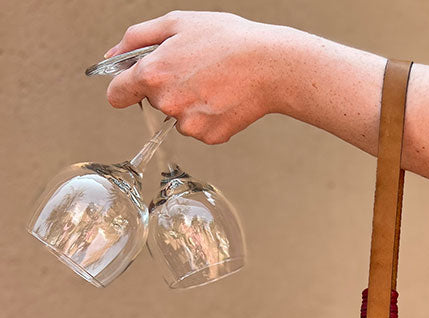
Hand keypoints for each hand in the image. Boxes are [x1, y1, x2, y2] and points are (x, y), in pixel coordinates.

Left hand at [105, 10, 282, 143]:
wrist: (268, 66)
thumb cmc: (228, 40)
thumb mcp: (177, 23)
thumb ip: (136, 39)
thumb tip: (113, 56)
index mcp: (153, 74)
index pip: (116, 95)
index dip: (123, 87)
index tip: (132, 86)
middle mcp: (167, 103)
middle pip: (155, 103)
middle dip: (169, 87)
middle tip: (196, 69)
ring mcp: (189, 124)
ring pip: (179, 118)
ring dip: (191, 104)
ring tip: (215, 82)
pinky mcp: (210, 136)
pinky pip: (201, 128)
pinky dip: (210, 117)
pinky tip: (225, 98)